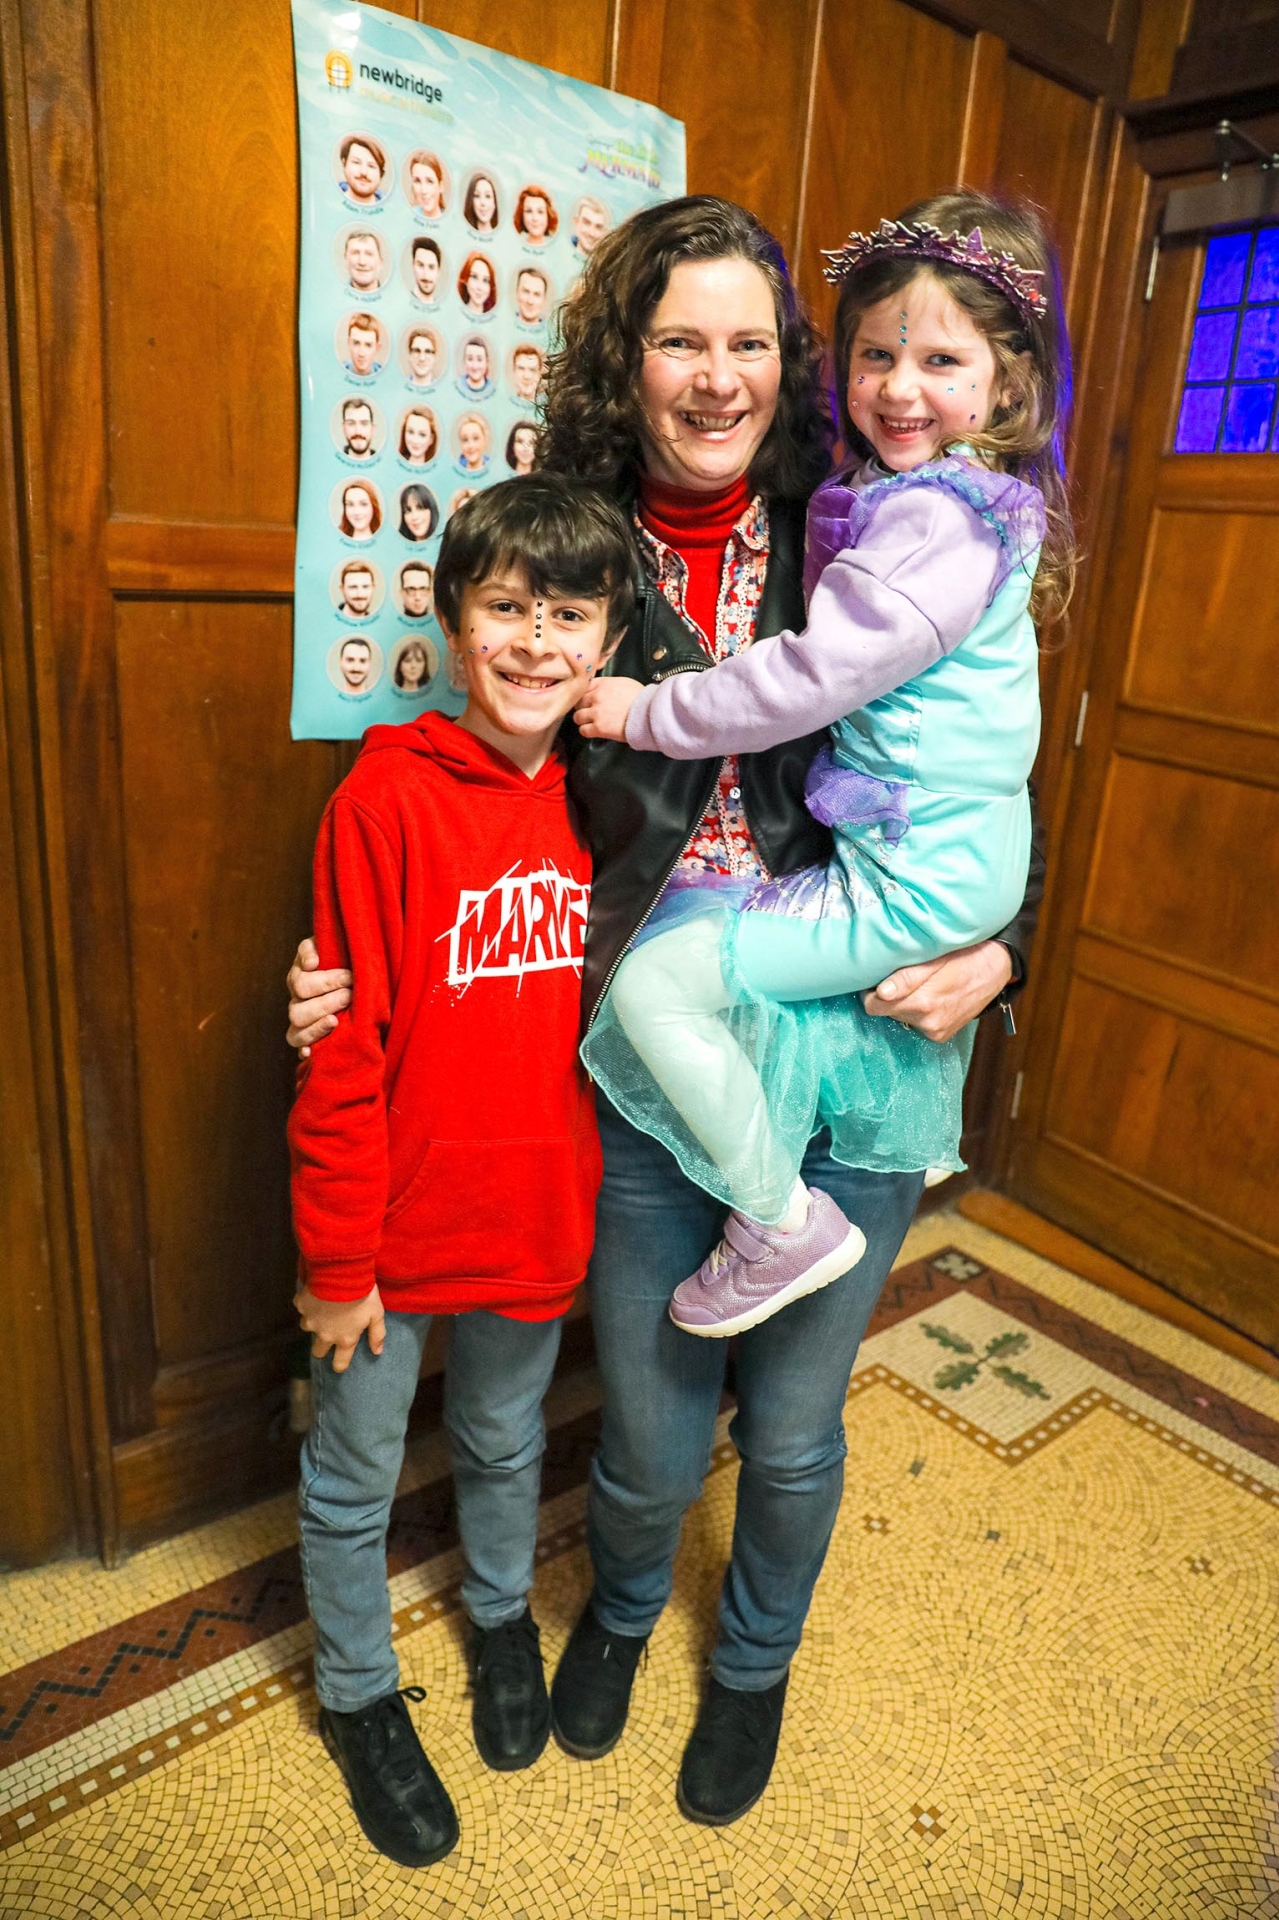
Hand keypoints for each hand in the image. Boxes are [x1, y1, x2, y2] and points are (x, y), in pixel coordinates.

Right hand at [287, 937, 350, 1056]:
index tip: (349, 976)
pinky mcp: (308, 1038)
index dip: (325, 981)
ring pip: (296, 1032)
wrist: (353, 977)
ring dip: (316, 1027)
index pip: (302, 983)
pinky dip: (305, 1051)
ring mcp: (300, 1022)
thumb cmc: (342, 958)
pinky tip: (311, 1052)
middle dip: (326, 1002)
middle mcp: (296, 1001)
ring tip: (336, 1020)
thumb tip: (311, 963)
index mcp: (299, 977)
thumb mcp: (329, 944)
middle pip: (298, 1010)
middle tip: (349, 995)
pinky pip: (300, 1048)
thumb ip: (314, 948)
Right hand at [294, 1283, 384, 1373]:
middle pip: (318, 1351)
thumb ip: (377, 1334)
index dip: (340, 1364)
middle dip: (322, 1346)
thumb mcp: (377, 1314)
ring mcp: (310, 1320)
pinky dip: (308, 1302)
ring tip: (323, 1308)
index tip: (339, 1363)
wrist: (341, 1272)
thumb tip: (377, 1351)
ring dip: (314, 1321)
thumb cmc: (363, 1294)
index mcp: (346, 1338)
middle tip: (328, 1333)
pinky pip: (302, 1307)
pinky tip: (316, 1293)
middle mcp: (325, 1334)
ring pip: (307, 1328)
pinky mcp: (301, 1305)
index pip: (340, 1362)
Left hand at [574, 675, 643, 740]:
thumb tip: (604, 689)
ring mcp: (596, 712)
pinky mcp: (598, 728)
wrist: (649, 713)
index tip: (588, 699)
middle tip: (589, 712)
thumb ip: (610, 685)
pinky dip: (587, 731)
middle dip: (583, 707)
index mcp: (603, 684)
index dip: (585, 694)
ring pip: (577, 716)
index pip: (584, 686)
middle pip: (578, 701)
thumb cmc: (642, 699)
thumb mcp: (625, 683)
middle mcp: (596, 696)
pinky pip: (583, 730)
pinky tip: (594, 731)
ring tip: (591, 723)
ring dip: (583, 720)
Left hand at [862, 940, 1012, 1044]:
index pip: (873, 1005)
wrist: (996, 969)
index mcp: (922, 1001)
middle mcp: (927, 1021)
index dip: (870, 989)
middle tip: (902, 975)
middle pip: (885, 1011)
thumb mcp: (935, 957)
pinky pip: (916, 1023)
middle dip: (888, 994)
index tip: (876, 976)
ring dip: (904, 1002)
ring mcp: (935, 1031)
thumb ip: (907, 977)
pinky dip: (918, 1011)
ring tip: (922, 984)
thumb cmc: (964, 955)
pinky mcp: (940, 1036)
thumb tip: (881, 993)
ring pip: (900, 1016)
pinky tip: (932, 995)